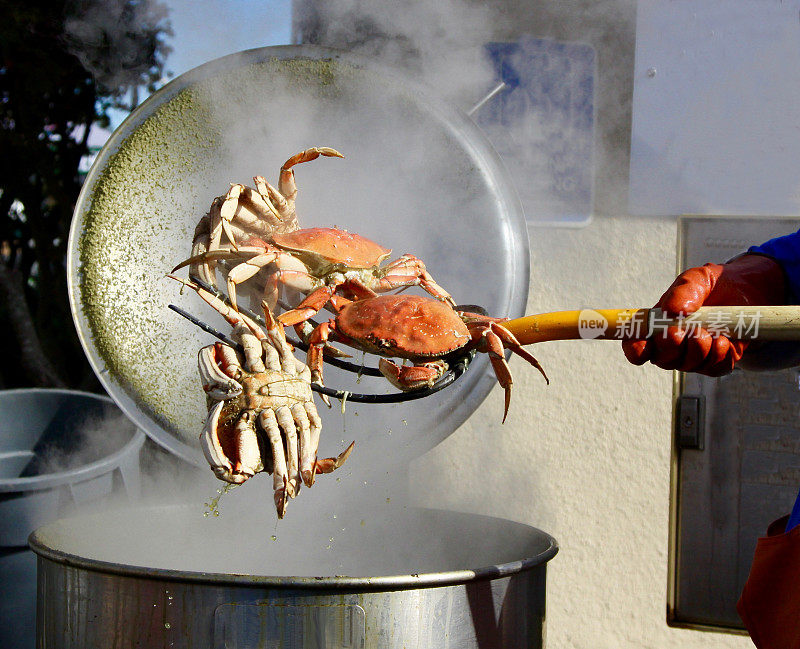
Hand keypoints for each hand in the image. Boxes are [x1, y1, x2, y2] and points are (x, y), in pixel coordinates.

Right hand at [622, 254, 784, 375]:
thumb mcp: (697, 278)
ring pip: (688, 365)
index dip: (635, 349)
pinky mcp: (716, 362)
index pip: (636, 345)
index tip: (643, 345)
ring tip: (709, 331)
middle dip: (670, 347)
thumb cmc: (714, 286)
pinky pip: (713, 368)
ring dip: (698, 349)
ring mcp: (694, 355)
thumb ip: (683, 291)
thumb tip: (672, 310)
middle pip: (661, 359)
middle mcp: (673, 344)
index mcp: (657, 324)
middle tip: (680, 331)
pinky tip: (724, 339)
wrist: (747, 292)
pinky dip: (719, 355)